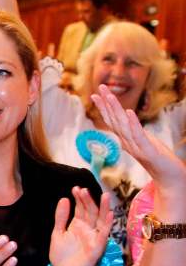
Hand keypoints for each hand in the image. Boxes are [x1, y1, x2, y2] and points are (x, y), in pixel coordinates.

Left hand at [50, 187, 112, 265]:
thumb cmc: (62, 255)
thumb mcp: (58, 233)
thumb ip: (61, 217)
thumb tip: (63, 199)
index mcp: (78, 225)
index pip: (81, 208)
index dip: (79, 199)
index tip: (75, 189)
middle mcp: (88, 229)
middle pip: (91, 211)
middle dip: (88, 200)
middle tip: (83, 190)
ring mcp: (94, 237)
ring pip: (101, 220)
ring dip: (103, 208)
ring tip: (104, 196)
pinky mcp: (98, 247)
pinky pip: (104, 234)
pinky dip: (107, 224)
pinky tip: (109, 214)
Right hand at [91, 85, 185, 199]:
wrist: (170, 178)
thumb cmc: (159, 161)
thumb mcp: (145, 143)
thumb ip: (135, 134)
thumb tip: (127, 122)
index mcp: (126, 140)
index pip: (112, 121)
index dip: (104, 107)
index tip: (95, 94)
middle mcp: (127, 142)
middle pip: (114, 120)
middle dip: (106, 103)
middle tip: (100, 87)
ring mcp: (136, 147)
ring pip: (122, 126)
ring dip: (115, 109)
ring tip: (109, 95)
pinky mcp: (148, 151)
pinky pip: (138, 135)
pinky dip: (132, 124)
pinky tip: (128, 112)